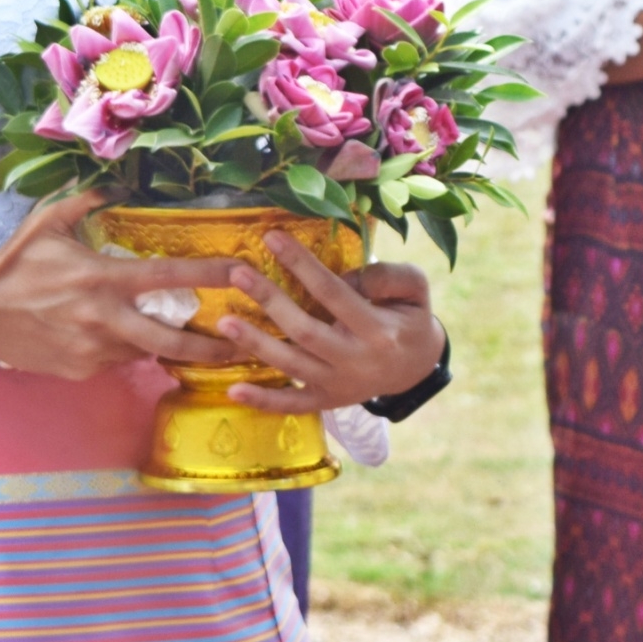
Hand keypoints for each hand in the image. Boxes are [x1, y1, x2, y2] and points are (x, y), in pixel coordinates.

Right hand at [0, 191, 244, 379]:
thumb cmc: (13, 264)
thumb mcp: (48, 222)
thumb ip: (86, 202)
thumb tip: (114, 186)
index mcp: (102, 278)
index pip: (169, 275)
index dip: (211, 274)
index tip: (243, 272)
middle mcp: (104, 319)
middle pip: (173, 341)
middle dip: (212, 348)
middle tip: (240, 347)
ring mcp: (93, 351)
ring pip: (143, 353)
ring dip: (157, 345)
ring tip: (171, 337)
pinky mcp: (81, 371)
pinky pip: (115, 363)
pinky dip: (120, 351)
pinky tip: (107, 337)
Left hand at [217, 231, 441, 413]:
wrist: (418, 369)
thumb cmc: (410, 319)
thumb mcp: (416, 291)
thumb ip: (389, 276)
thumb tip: (348, 274)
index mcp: (379, 330)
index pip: (334, 293)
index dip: (302, 265)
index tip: (271, 237)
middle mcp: (357, 360)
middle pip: (306, 330)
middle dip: (270, 300)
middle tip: (237, 273)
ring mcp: (339, 384)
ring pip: (292, 364)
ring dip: (256, 344)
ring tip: (224, 321)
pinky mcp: (326, 400)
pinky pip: (292, 404)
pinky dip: (263, 401)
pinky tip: (233, 391)